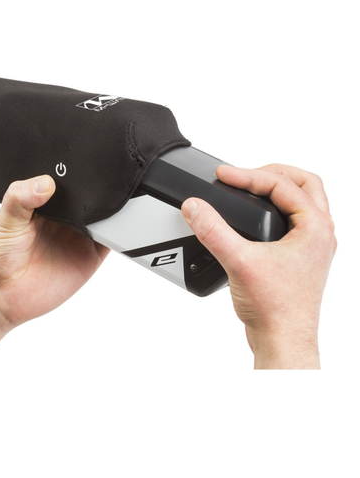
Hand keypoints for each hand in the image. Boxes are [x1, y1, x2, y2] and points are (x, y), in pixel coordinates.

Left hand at [0, 175, 109, 328]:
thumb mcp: (4, 220)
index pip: (66, 184)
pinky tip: (115, 225)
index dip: (73, 175)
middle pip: (89, 198)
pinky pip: (111, 241)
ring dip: (109, 210)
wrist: (1, 296)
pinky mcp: (90, 258)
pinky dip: (118, 233)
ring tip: (105, 204)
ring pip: (104, 217)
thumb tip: (44, 182)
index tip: (79, 166)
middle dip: (96, 191)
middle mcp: (65, 219)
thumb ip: (20, 197)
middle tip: (98, 184)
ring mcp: (79, 238)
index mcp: (45, 204)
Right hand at [181, 164, 336, 368]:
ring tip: (251, 187)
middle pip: (305, 183)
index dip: (247, 175)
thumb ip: (213, 230)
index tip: (223, 175)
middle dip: (273, 173)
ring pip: (303, 201)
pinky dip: (276, 209)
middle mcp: (318, 234)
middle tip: (244, 174)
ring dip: (278, 189)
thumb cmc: (277, 309)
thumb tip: (195, 207)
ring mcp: (312, 246)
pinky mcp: (300, 257)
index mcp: (314, 227)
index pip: (281, 184)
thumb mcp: (239, 262)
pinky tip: (256, 218)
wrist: (282, 341)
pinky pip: (295, 220)